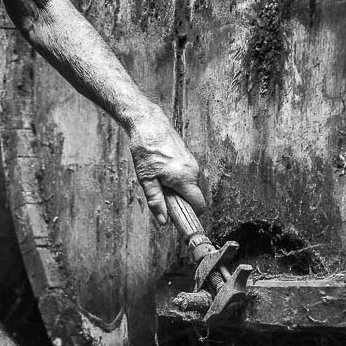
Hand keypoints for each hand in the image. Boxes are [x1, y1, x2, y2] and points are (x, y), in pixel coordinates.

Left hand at [129, 105, 205, 222]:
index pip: (199, 205)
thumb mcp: (147, 180)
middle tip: (161, 197)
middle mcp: (193, 171)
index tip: (180, 219)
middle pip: (192, 197)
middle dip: (179, 202)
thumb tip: (163, 221)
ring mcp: (192, 163)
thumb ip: (156, 201)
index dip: (191, 215)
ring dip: (176, 191)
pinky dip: (176, 180)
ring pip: (188, 186)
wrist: (149, 123)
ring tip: (158, 180)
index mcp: (184, 178)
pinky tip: (161, 171)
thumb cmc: (146, 149)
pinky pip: (186, 176)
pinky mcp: (188, 158)